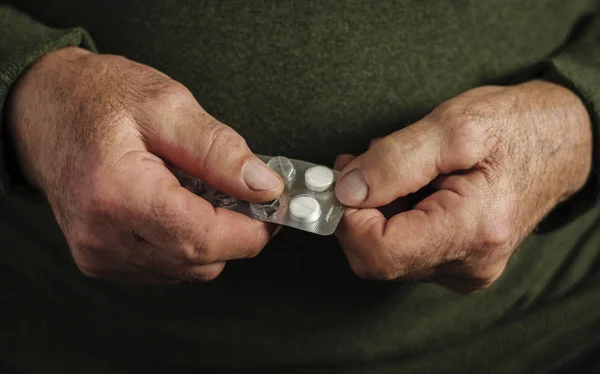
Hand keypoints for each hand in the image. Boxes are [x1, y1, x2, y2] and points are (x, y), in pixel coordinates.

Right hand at [6, 47, 282, 282]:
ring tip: (197, 191)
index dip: (250, 229)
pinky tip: (175, 206)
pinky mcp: (101, 259)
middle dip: (235, 232)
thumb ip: (219, 149)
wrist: (43, 110)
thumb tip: (264, 187)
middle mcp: (103, 235)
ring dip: (209, 237)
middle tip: (240, 191)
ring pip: (188, 269)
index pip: (204, 239)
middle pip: (200, 262)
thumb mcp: (167, 104)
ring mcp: (99, 253)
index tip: (271, 207)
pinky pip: (166, 267)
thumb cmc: (100, 99)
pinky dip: (185, 242)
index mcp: (118, 193)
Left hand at [334, 80, 591, 292]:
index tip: (342, 180)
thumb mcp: (454, 125)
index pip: (379, 252)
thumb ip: (395, 159)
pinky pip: (407, 250)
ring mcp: (465, 269)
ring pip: (389, 254)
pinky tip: (407, 187)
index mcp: (472, 230)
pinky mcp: (460, 263)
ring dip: (375, 211)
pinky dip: (393, 218)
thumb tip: (347, 190)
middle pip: (379, 257)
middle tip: (358, 166)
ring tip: (393, 169)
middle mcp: (469, 264)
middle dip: (358, 211)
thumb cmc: (516, 127)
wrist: (563, 142)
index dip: (348, 218)